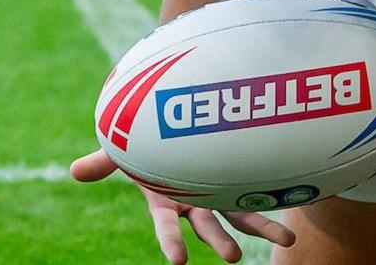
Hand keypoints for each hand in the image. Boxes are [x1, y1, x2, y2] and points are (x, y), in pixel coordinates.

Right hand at [71, 149, 296, 263]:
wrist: (167, 124)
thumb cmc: (142, 139)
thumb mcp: (122, 149)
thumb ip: (102, 162)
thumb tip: (73, 172)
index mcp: (165, 199)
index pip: (166, 225)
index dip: (171, 242)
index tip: (178, 263)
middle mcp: (194, 200)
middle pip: (210, 225)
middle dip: (222, 242)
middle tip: (234, 258)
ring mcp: (216, 189)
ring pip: (242, 212)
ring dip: (264, 226)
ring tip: (288, 241)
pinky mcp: (234, 174)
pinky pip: (256, 185)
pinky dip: (276, 192)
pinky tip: (303, 200)